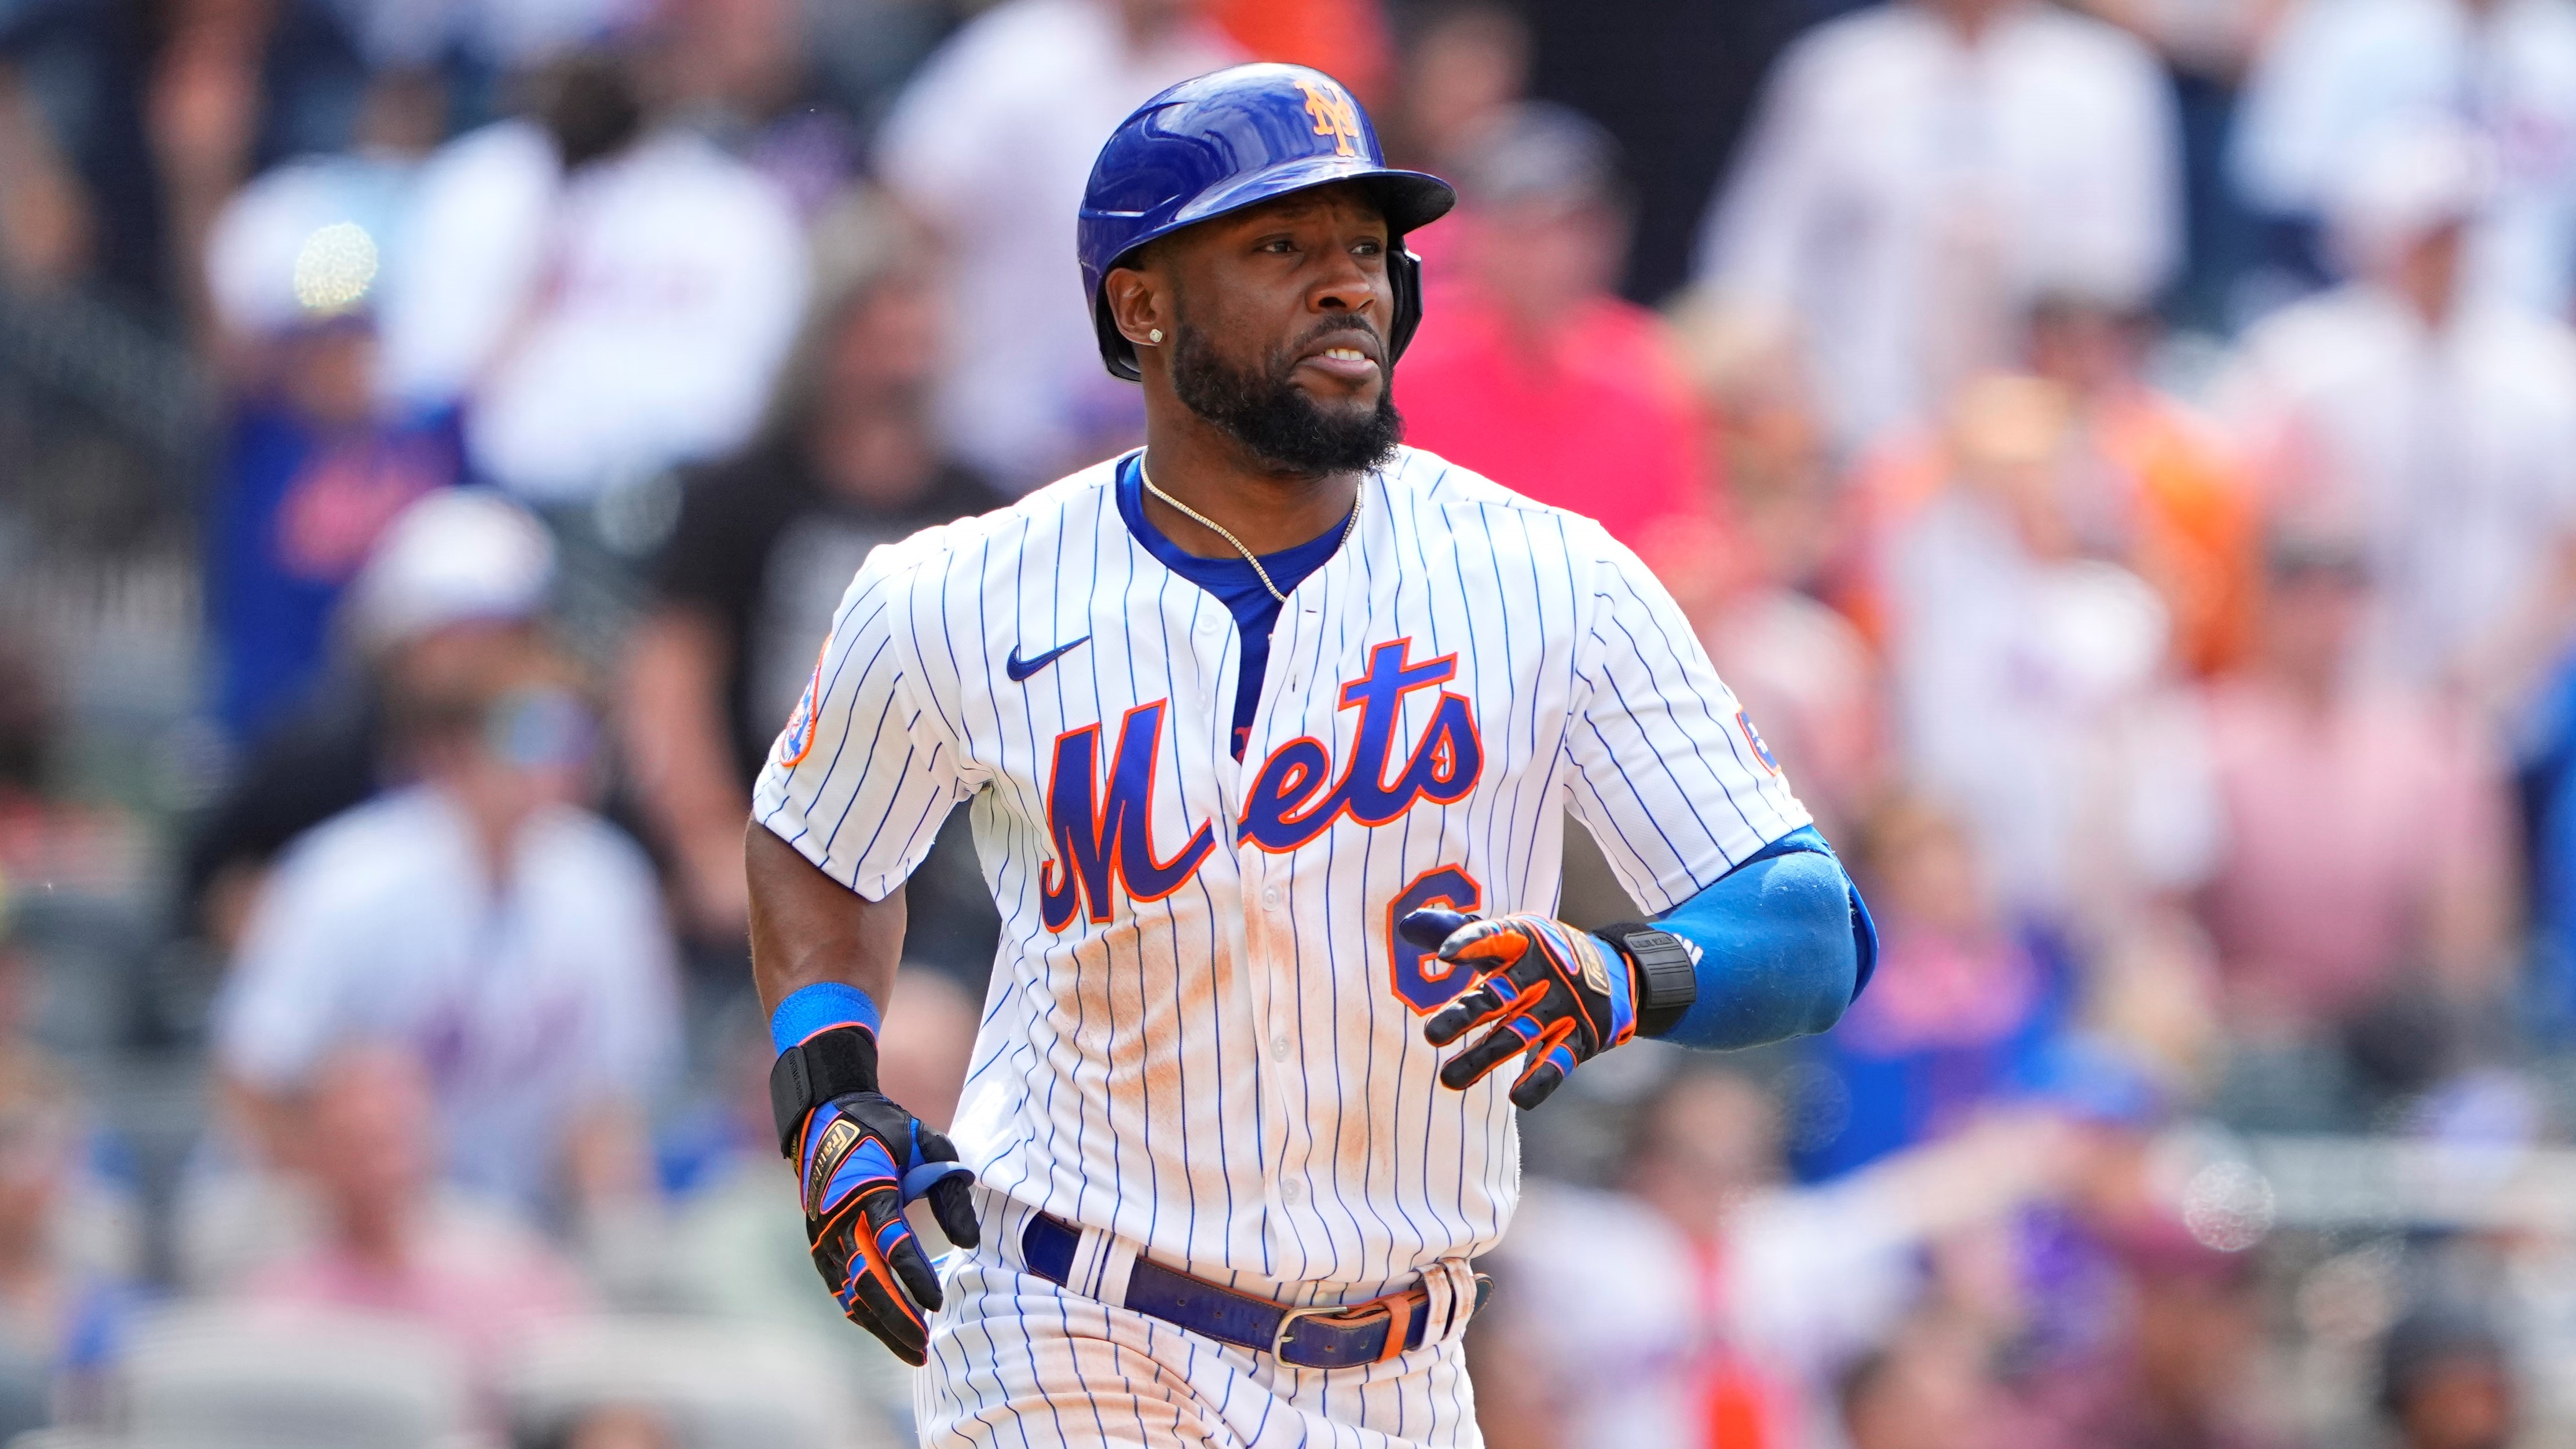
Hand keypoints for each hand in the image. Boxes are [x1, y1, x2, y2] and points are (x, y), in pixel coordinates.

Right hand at [795, 1091, 978, 1363]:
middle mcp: (839, 1219)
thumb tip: (968, 1243)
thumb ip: (950, 1190)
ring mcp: (824, 1235)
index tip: (937, 1302)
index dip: (915, 1276)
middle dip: (897, 1318)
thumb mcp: (927, 1144)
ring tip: (914, 1350)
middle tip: (925, 1345)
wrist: (826, 1115)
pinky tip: (887, 1331)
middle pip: (867, 1281)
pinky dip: (862, 1312)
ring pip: (851, 1293)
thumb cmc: (884, 1129)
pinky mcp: (819, 1245)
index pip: (891, 1243)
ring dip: (881, 1325)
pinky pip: (840, 1288)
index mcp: (868, 1191)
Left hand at [1402, 908, 1638, 1109]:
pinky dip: (1540, 1079)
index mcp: (1522, 942)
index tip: (1445, 954)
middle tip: (1430, 1035)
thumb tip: (1406, 925)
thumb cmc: (1542, 956)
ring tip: (1449, 1079)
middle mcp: (1542, 973)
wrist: (1616, 974)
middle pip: (1498, 995)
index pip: (1494, 937)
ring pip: (1518, 1034)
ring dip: (1484, 1057)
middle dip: (1464, 1015)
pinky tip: (1519, 1097)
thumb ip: (1459, 932)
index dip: (1471, 943)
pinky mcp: (1579, 1037)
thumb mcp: (1509, 938)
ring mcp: (1562, 1007)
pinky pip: (1558, 1062)